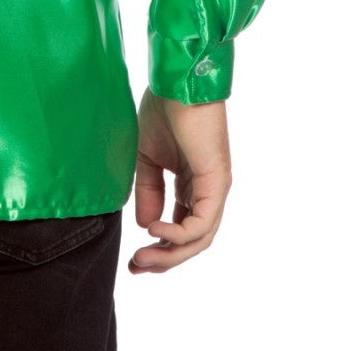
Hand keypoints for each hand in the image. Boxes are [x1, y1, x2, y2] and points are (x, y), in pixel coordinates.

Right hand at [128, 86, 231, 274]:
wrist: (176, 82)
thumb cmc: (163, 109)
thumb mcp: (146, 157)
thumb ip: (148, 191)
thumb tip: (146, 225)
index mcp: (191, 184)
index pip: (179, 228)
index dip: (157, 248)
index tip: (132, 259)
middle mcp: (206, 191)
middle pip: (190, 242)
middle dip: (163, 260)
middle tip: (136, 268)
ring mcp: (215, 189)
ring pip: (198, 239)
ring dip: (170, 254)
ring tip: (142, 257)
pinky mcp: (217, 183)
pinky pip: (201, 223)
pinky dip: (178, 233)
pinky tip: (155, 229)